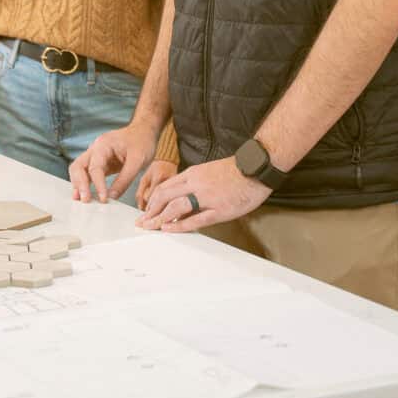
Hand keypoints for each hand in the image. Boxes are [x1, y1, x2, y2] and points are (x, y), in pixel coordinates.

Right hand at [69, 121, 157, 204]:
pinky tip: (86, 195)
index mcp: (104, 145)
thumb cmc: (141, 141)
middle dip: (80, 184)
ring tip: (80, 200)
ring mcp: (96, 155)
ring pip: (78, 169)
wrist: (144, 131)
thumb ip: (124, 179)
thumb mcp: (138, 160)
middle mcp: (95, 149)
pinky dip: (84, 184)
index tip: (103, 199)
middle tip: (85, 200)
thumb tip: (112, 197)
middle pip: (78, 166)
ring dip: (78, 184)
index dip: (98, 185)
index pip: (95, 167)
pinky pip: (87, 173)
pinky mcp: (99, 163)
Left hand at [137, 156, 269, 231]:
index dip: (152, 200)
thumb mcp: (208, 171)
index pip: (165, 186)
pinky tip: (169, 229)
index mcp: (193, 174)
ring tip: (150, 227)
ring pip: (175, 207)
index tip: (146, 210)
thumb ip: (194, 183)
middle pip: (164, 196)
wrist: (255, 168)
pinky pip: (195, 219)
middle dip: (150, 210)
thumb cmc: (235, 171)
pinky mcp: (218, 209)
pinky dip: (179, 225)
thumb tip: (181, 197)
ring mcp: (206, 197)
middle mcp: (195, 183)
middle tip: (141, 222)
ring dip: (159, 218)